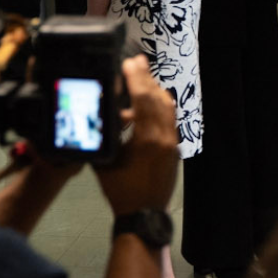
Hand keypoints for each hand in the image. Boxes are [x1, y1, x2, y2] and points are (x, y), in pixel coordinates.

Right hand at [95, 56, 179, 216]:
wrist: (143, 216)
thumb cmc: (120, 190)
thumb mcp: (106, 160)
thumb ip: (106, 135)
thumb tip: (102, 113)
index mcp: (147, 140)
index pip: (143, 100)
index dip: (136, 79)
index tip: (129, 63)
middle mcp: (165, 138)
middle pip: (158, 99)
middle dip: (147, 78)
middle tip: (137, 61)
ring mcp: (173, 143)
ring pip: (167, 108)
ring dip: (154, 90)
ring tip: (142, 76)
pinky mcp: (175, 148)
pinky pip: (170, 120)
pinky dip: (160, 106)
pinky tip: (150, 101)